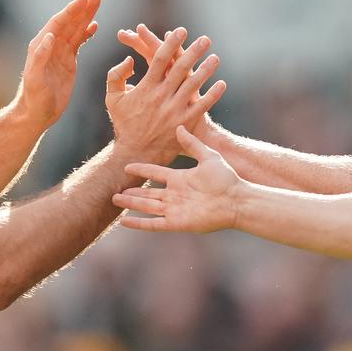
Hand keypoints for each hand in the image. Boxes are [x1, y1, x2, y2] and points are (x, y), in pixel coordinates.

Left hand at [14, 0, 101, 128]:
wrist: (36, 114)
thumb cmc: (34, 99)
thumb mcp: (35, 80)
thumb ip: (39, 57)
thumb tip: (50, 36)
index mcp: (41, 46)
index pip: (59, 23)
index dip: (72, 11)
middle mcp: (50, 45)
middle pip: (69, 21)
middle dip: (83, 7)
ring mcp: (60, 52)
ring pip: (76, 29)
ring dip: (87, 15)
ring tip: (98, 1)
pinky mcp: (68, 61)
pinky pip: (78, 41)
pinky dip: (86, 32)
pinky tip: (94, 24)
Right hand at [106, 28, 225, 163]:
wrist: (135, 153)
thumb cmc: (124, 124)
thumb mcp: (112, 98)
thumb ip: (116, 75)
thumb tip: (129, 59)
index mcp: (145, 88)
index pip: (160, 59)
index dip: (171, 43)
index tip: (181, 31)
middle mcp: (161, 97)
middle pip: (180, 68)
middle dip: (193, 52)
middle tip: (205, 39)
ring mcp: (174, 110)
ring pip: (193, 85)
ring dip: (206, 70)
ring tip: (215, 58)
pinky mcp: (184, 123)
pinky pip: (202, 106)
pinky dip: (213, 95)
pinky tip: (222, 84)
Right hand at [114, 126, 242, 232]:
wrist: (236, 200)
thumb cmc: (226, 179)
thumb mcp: (208, 157)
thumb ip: (192, 144)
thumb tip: (179, 126)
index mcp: (180, 179)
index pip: (155, 173)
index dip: (141, 170)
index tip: (127, 166)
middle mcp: (175, 194)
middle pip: (148, 193)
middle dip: (131, 192)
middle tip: (115, 190)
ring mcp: (175, 209)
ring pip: (147, 206)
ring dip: (131, 203)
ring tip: (115, 199)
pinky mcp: (177, 223)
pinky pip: (153, 223)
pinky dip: (138, 223)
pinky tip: (124, 221)